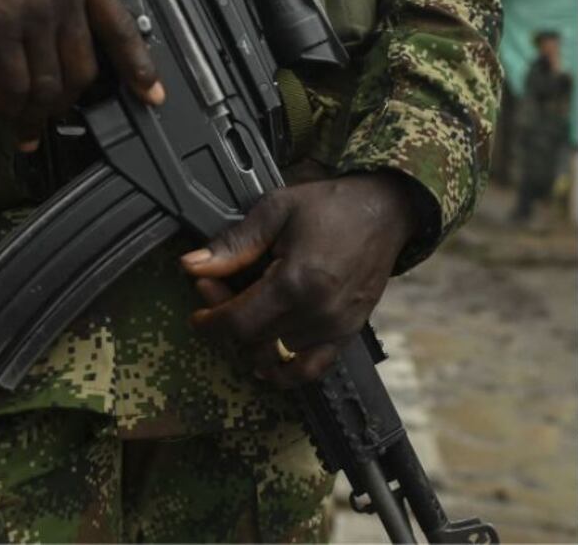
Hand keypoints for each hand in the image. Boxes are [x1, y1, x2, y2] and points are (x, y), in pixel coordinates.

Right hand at [0, 0, 162, 151]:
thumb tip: (62, 27)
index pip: (121, 28)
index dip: (139, 67)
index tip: (152, 94)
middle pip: (85, 67)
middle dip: (70, 101)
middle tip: (56, 115)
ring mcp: (35, 9)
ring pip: (51, 82)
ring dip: (37, 112)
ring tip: (26, 122)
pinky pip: (14, 81)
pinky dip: (9, 104)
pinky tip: (1, 106)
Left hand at [180, 172, 420, 386]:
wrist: (385, 210)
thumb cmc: (334, 205)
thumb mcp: (277, 209)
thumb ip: (234, 243)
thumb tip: (192, 265)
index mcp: (296, 281)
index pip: (237, 322)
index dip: (209, 321)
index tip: (199, 312)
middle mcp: (317, 311)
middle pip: (252, 340)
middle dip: (226, 322)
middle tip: (220, 293)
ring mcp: (335, 326)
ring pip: (275, 354)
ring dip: (252, 340)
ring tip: (249, 312)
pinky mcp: (349, 332)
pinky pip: (312, 369)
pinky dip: (287, 372)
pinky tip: (269, 361)